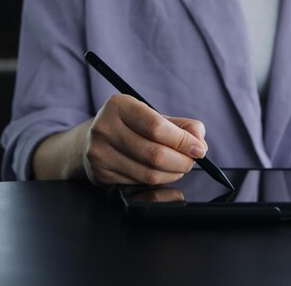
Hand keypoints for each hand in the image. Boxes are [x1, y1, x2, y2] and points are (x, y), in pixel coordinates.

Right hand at [84, 94, 207, 185]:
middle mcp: (105, 127)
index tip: (199, 149)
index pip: (157, 127)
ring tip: (180, 166)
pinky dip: (158, 180)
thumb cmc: (131, 126)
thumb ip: (181, 125)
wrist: (91, 140)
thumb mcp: (153, 116)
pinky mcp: (100, 173)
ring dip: (173, 173)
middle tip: (192, 160)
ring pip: (148, 173)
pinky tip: (161, 172)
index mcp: (120, 105)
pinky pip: (138, 183)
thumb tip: (199, 140)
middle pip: (154, 154)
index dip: (182, 141)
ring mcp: (99, 152)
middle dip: (182, 161)